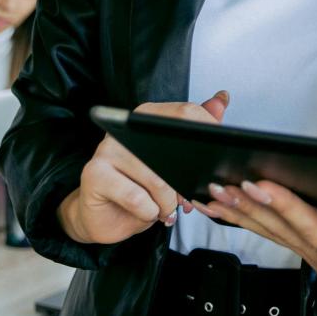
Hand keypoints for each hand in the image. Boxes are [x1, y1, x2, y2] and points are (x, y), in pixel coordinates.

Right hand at [57, 90, 229, 244]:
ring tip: (167, 210)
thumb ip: (197, 131)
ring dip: (168, 203)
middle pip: (173, 150)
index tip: (219, 156)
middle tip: (191, 199)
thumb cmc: (141, 188)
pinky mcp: (94, 174)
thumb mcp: (173, 164)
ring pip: (157, 180)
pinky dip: (150, 211)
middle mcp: (125, 128)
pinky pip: (136, 197)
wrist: (105, 217)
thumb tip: (222, 98)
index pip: (185, 112)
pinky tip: (149, 213)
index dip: (208, 134)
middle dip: (187, 181)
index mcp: (147, 118)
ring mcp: (107, 149)